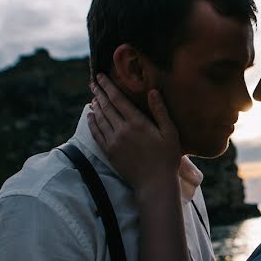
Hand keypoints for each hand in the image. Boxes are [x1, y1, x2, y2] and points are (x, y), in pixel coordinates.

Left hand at [88, 73, 180, 196]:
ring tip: (93, 96)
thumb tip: (152, 91)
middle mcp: (122, 130)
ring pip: (100, 119)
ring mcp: (113, 142)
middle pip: (106, 106)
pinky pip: (96, 134)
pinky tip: (90, 116)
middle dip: (99, 92)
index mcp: (137, 123)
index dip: (108, 86)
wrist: (154, 184)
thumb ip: (160, 111)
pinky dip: (92, 123)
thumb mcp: (170, 133)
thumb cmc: (167, 158)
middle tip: (93, 82)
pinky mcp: (109, 152)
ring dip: (95, 106)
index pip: (118, 99)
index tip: (100, 77)